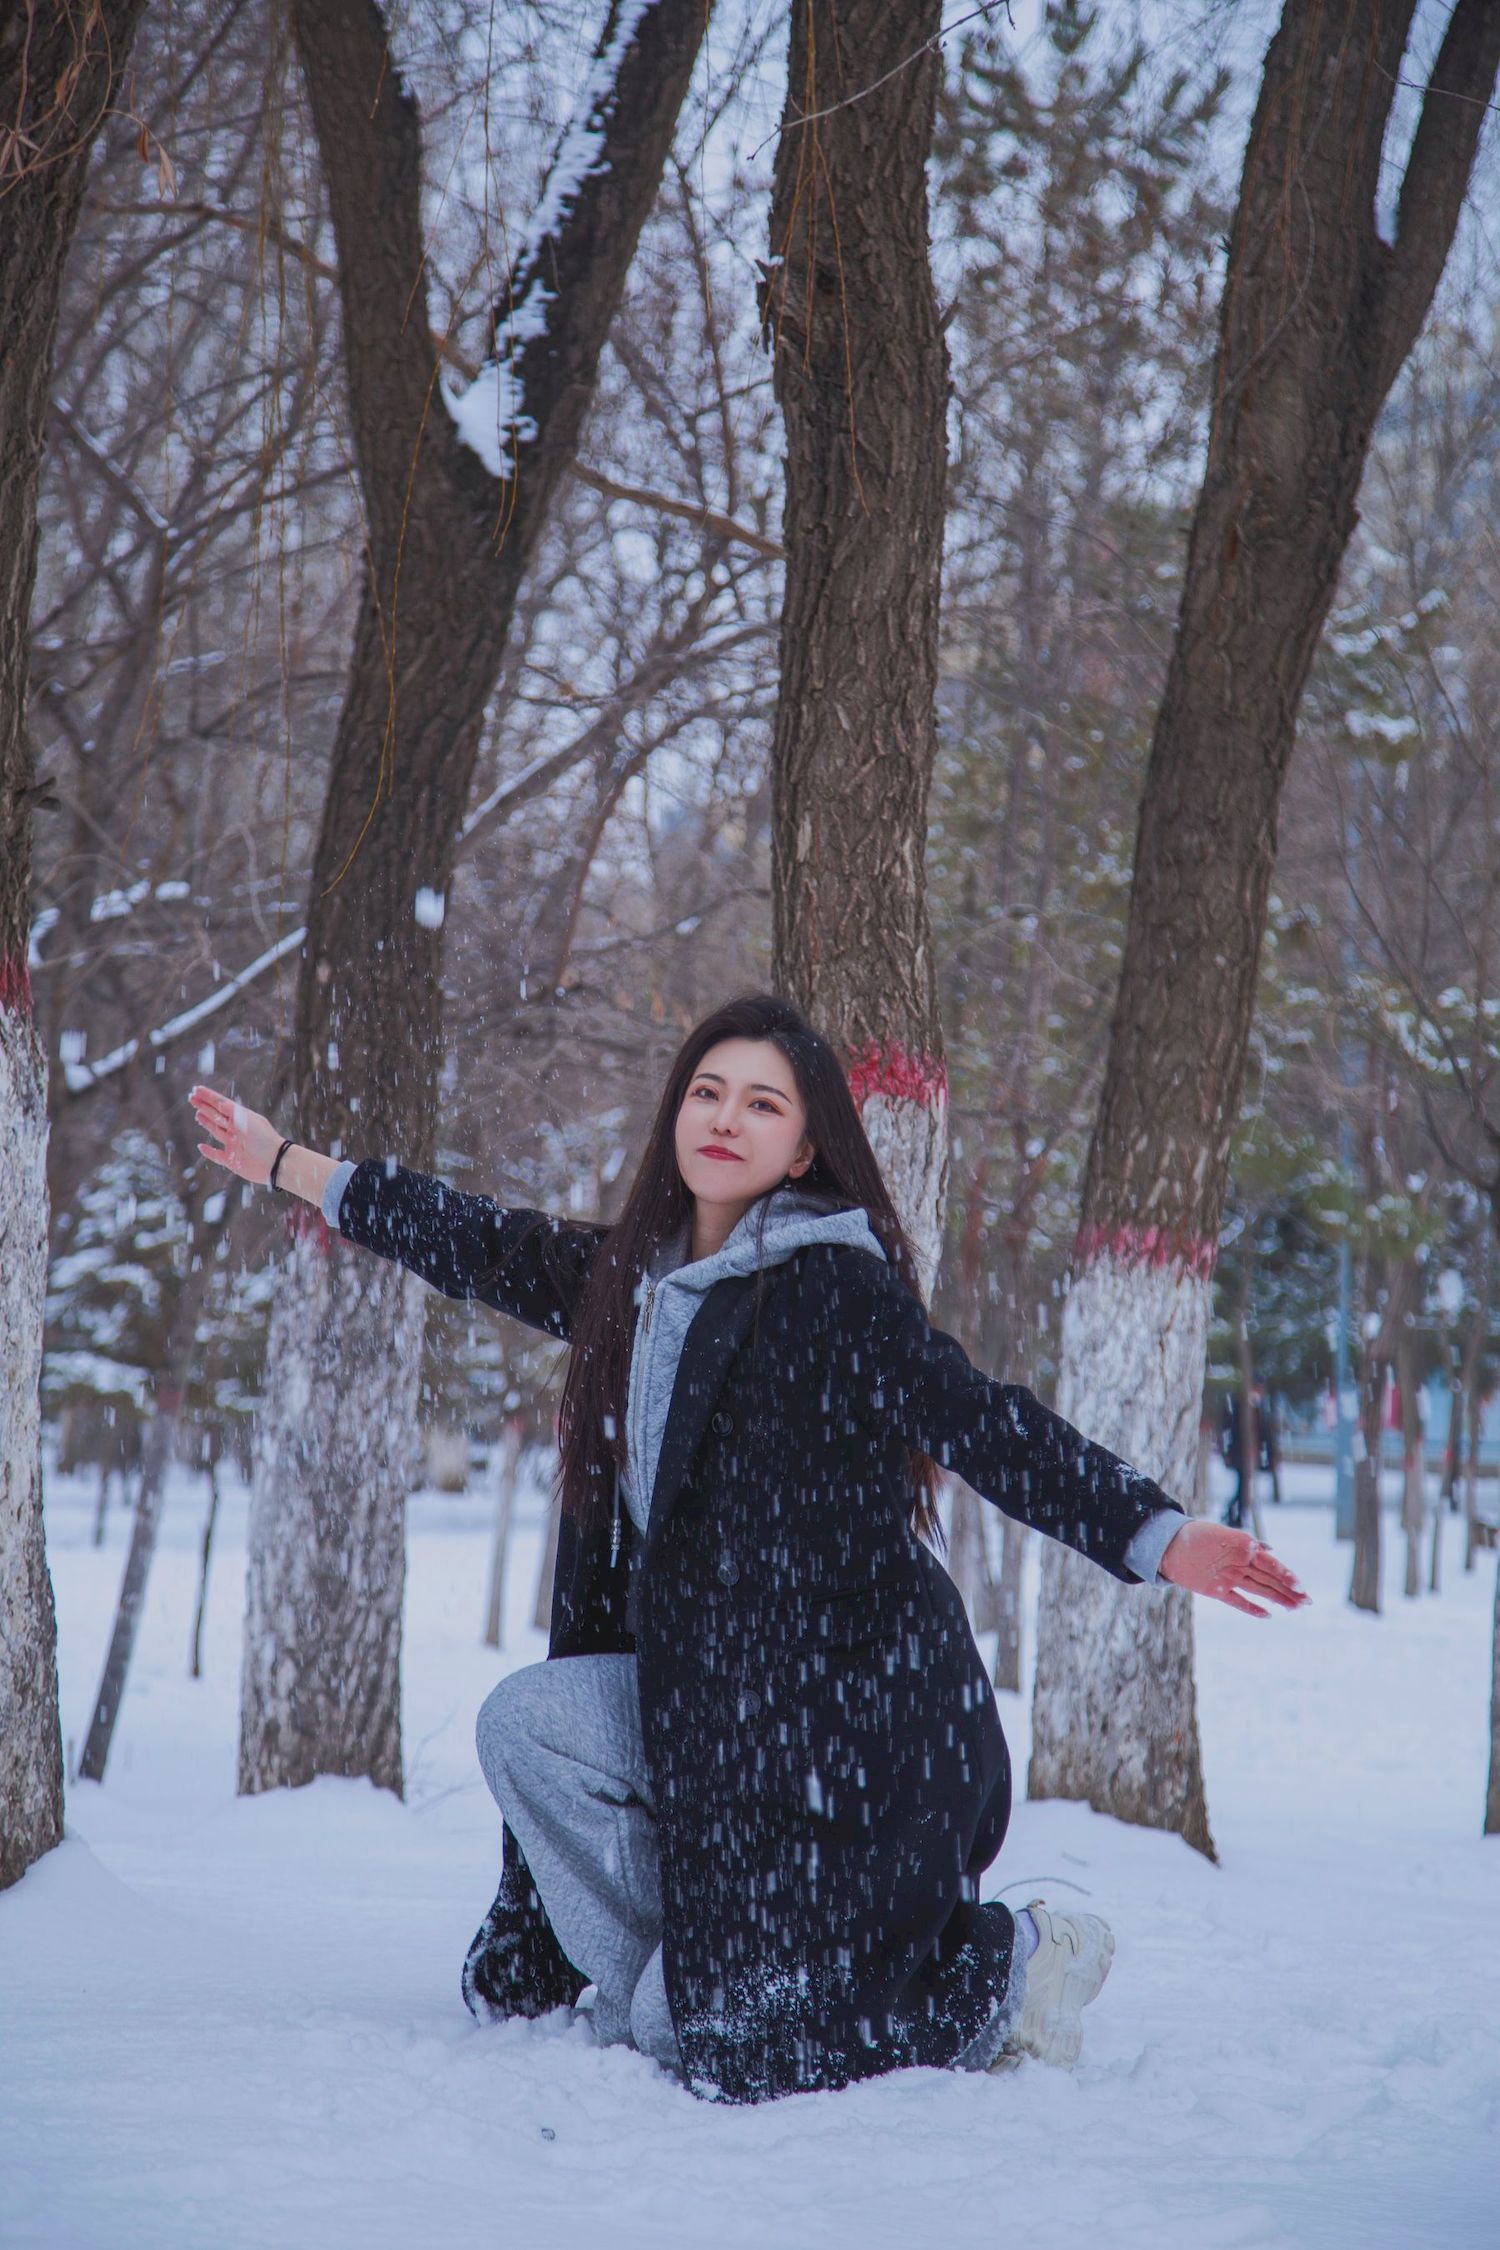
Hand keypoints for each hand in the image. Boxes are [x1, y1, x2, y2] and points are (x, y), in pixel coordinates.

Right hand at [189, 1084, 284, 1185]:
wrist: (275, 1163)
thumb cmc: (264, 1139)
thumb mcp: (247, 1121)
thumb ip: (232, 1112)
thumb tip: (218, 1102)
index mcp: (241, 1118)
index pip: (221, 1104)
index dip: (209, 1097)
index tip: (196, 1089)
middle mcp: (236, 1130)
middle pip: (216, 1115)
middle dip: (204, 1106)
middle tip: (191, 1098)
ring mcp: (233, 1145)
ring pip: (216, 1131)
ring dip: (207, 1123)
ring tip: (198, 1114)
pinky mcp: (232, 1161)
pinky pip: (216, 1155)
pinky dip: (208, 1152)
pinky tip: (200, 1146)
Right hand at [1158, 1520, 1307, 1617]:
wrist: (1170, 1544)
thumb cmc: (1199, 1536)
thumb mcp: (1225, 1534)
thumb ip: (1248, 1544)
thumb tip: (1269, 1548)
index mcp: (1242, 1545)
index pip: (1271, 1563)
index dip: (1288, 1576)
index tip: (1302, 1587)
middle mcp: (1238, 1563)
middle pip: (1269, 1579)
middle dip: (1290, 1591)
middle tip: (1308, 1601)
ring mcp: (1227, 1578)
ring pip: (1259, 1590)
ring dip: (1278, 1599)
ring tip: (1295, 1607)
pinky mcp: (1216, 1590)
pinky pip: (1238, 1601)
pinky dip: (1252, 1609)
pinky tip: (1267, 1615)